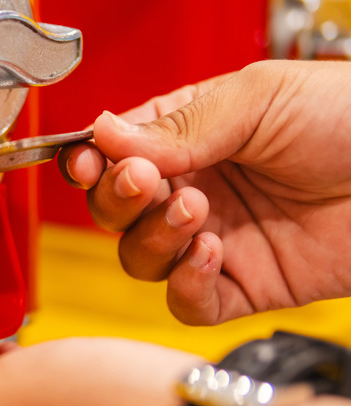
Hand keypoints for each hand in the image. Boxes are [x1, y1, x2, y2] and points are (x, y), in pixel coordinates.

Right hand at [58, 60, 350, 324]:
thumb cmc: (349, 116)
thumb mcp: (258, 97)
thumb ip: (180, 124)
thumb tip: (105, 133)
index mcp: (187, 138)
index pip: (114, 156)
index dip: (90, 162)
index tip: (87, 162)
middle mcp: (192, 189)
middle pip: (114, 211)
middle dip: (118, 199)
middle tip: (146, 180)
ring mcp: (212, 239)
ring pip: (139, 258)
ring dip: (153, 239)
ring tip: (195, 211)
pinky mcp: (241, 284)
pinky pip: (186, 302)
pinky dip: (185, 285)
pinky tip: (209, 254)